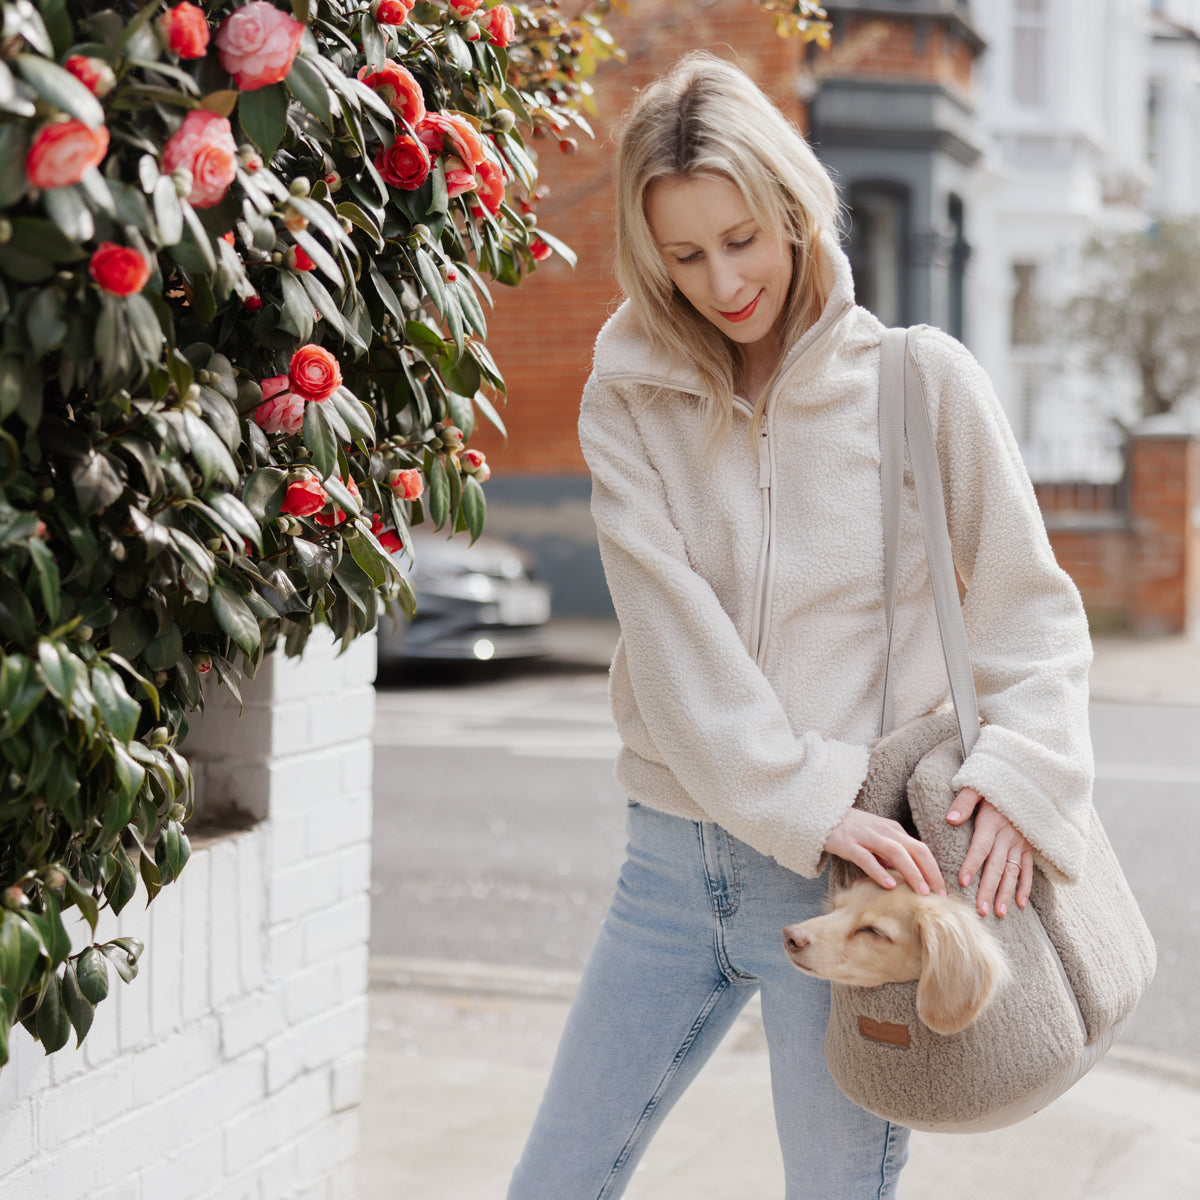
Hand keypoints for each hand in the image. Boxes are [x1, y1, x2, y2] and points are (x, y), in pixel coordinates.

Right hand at [823, 808, 945, 896]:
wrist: (820, 814)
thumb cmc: (850, 830)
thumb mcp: (875, 839)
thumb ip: (890, 855)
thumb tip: (906, 876)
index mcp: (893, 829)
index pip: (921, 849)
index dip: (934, 870)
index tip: (942, 891)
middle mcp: (884, 830)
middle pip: (915, 849)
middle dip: (930, 873)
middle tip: (939, 895)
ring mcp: (866, 836)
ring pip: (896, 852)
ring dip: (912, 873)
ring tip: (921, 892)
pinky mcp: (848, 843)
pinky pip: (867, 858)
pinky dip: (880, 871)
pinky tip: (889, 886)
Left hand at [947, 787, 1032, 917]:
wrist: (1030, 781)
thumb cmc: (996, 784)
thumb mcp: (978, 785)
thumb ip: (964, 801)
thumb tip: (950, 818)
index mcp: (992, 822)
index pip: (981, 847)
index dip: (972, 864)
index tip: (963, 882)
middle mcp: (1008, 835)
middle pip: (996, 866)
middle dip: (988, 889)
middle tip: (980, 910)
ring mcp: (1021, 842)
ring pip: (1013, 872)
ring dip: (1006, 893)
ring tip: (999, 913)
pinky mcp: (1030, 846)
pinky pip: (1029, 869)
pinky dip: (1026, 886)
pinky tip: (1020, 904)